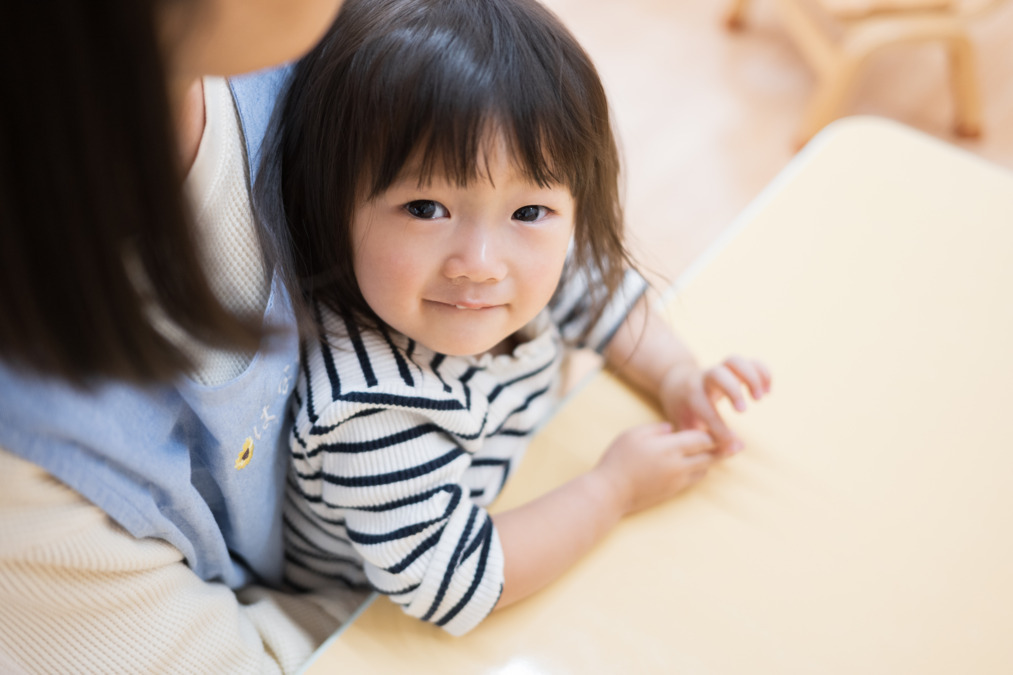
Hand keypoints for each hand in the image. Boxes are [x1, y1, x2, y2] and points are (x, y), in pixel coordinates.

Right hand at [593, 423, 717, 516]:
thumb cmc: (618, 459)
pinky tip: (701, 464)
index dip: (715, 433)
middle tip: (739, 444)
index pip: (701, 438)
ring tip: (722, 453)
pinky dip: (700, 470)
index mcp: (669, 447)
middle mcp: (678, 465)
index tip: (727, 429)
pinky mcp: (673, 491)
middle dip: (724, 448)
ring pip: (704, 469)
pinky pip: (694, 479)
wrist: (611, 492)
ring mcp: (677, 480)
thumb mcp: (633, 434)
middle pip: (709, 455)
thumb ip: (656, 429)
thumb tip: (672, 429)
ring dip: (712, 460)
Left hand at [659, 356, 770, 456]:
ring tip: (760, 398)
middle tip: (743, 411)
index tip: (732, 442)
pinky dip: (763, 372)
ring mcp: (720, 370)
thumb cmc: (682, 410)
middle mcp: (705, 379)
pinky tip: (768, 390)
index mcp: (691, 396)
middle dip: (733, 391)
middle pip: (718, 374)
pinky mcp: (733, 367)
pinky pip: (750, 361)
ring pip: (735, 361)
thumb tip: (725, 455)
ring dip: (752, 377)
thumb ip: (700, 441)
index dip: (720, 428)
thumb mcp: (683, 425)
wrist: (677, 382)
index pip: (706, 410)